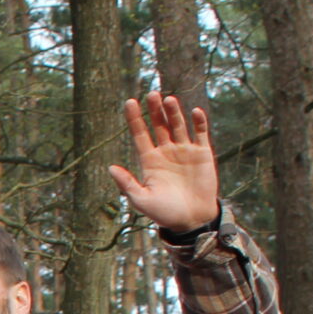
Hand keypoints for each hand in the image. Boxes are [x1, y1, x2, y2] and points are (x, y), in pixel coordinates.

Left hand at [107, 92, 221, 232]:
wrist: (191, 219)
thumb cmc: (164, 212)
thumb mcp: (141, 199)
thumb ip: (127, 183)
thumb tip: (110, 167)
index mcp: (149, 161)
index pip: (140, 134)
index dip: (135, 118)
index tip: (130, 102)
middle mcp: (166, 152)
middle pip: (159, 125)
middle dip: (155, 110)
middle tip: (151, 94)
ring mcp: (184, 150)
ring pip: (178, 125)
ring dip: (174, 112)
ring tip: (168, 100)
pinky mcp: (202, 153)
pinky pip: (200, 133)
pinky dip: (198, 122)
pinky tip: (194, 111)